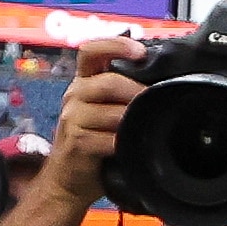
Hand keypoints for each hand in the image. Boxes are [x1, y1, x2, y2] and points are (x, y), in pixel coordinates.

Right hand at [45, 36, 142, 209]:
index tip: (139, 51)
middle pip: (108, 82)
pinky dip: (123, 143)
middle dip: (136, 93)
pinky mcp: (76, 141)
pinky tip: (129, 148)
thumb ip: (122, 95)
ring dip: (132, 120)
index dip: (115, 45)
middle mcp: (74, 95)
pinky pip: (109, 138)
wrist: (67, 181)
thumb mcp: (104, 113)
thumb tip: (159, 83)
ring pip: (112, 111)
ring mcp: (72, 118)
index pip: (91, 50)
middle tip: (153, 103)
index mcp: (83, 83)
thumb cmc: (91, 145)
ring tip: (143, 127)